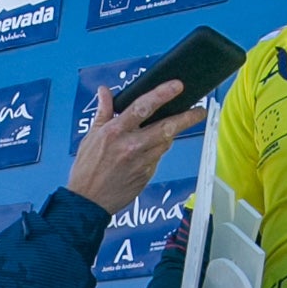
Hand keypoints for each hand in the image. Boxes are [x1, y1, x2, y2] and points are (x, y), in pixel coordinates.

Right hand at [67, 81, 208, 216]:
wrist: (88, 201)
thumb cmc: (87, 169)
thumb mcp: (91, 136)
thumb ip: (103, 111)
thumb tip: (104, 91)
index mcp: (115, 132)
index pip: (142, 107)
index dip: (162, 94)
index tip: (177, 86)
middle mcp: (131, 146)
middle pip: (166, 127)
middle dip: (186, 118)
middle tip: (199, 111)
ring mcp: (141, 162)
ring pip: (165, 142)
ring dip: (173, 133)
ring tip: (177, 124)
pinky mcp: (147, 175)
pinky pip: (158, 157)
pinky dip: (158, 150)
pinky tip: (152, 147)